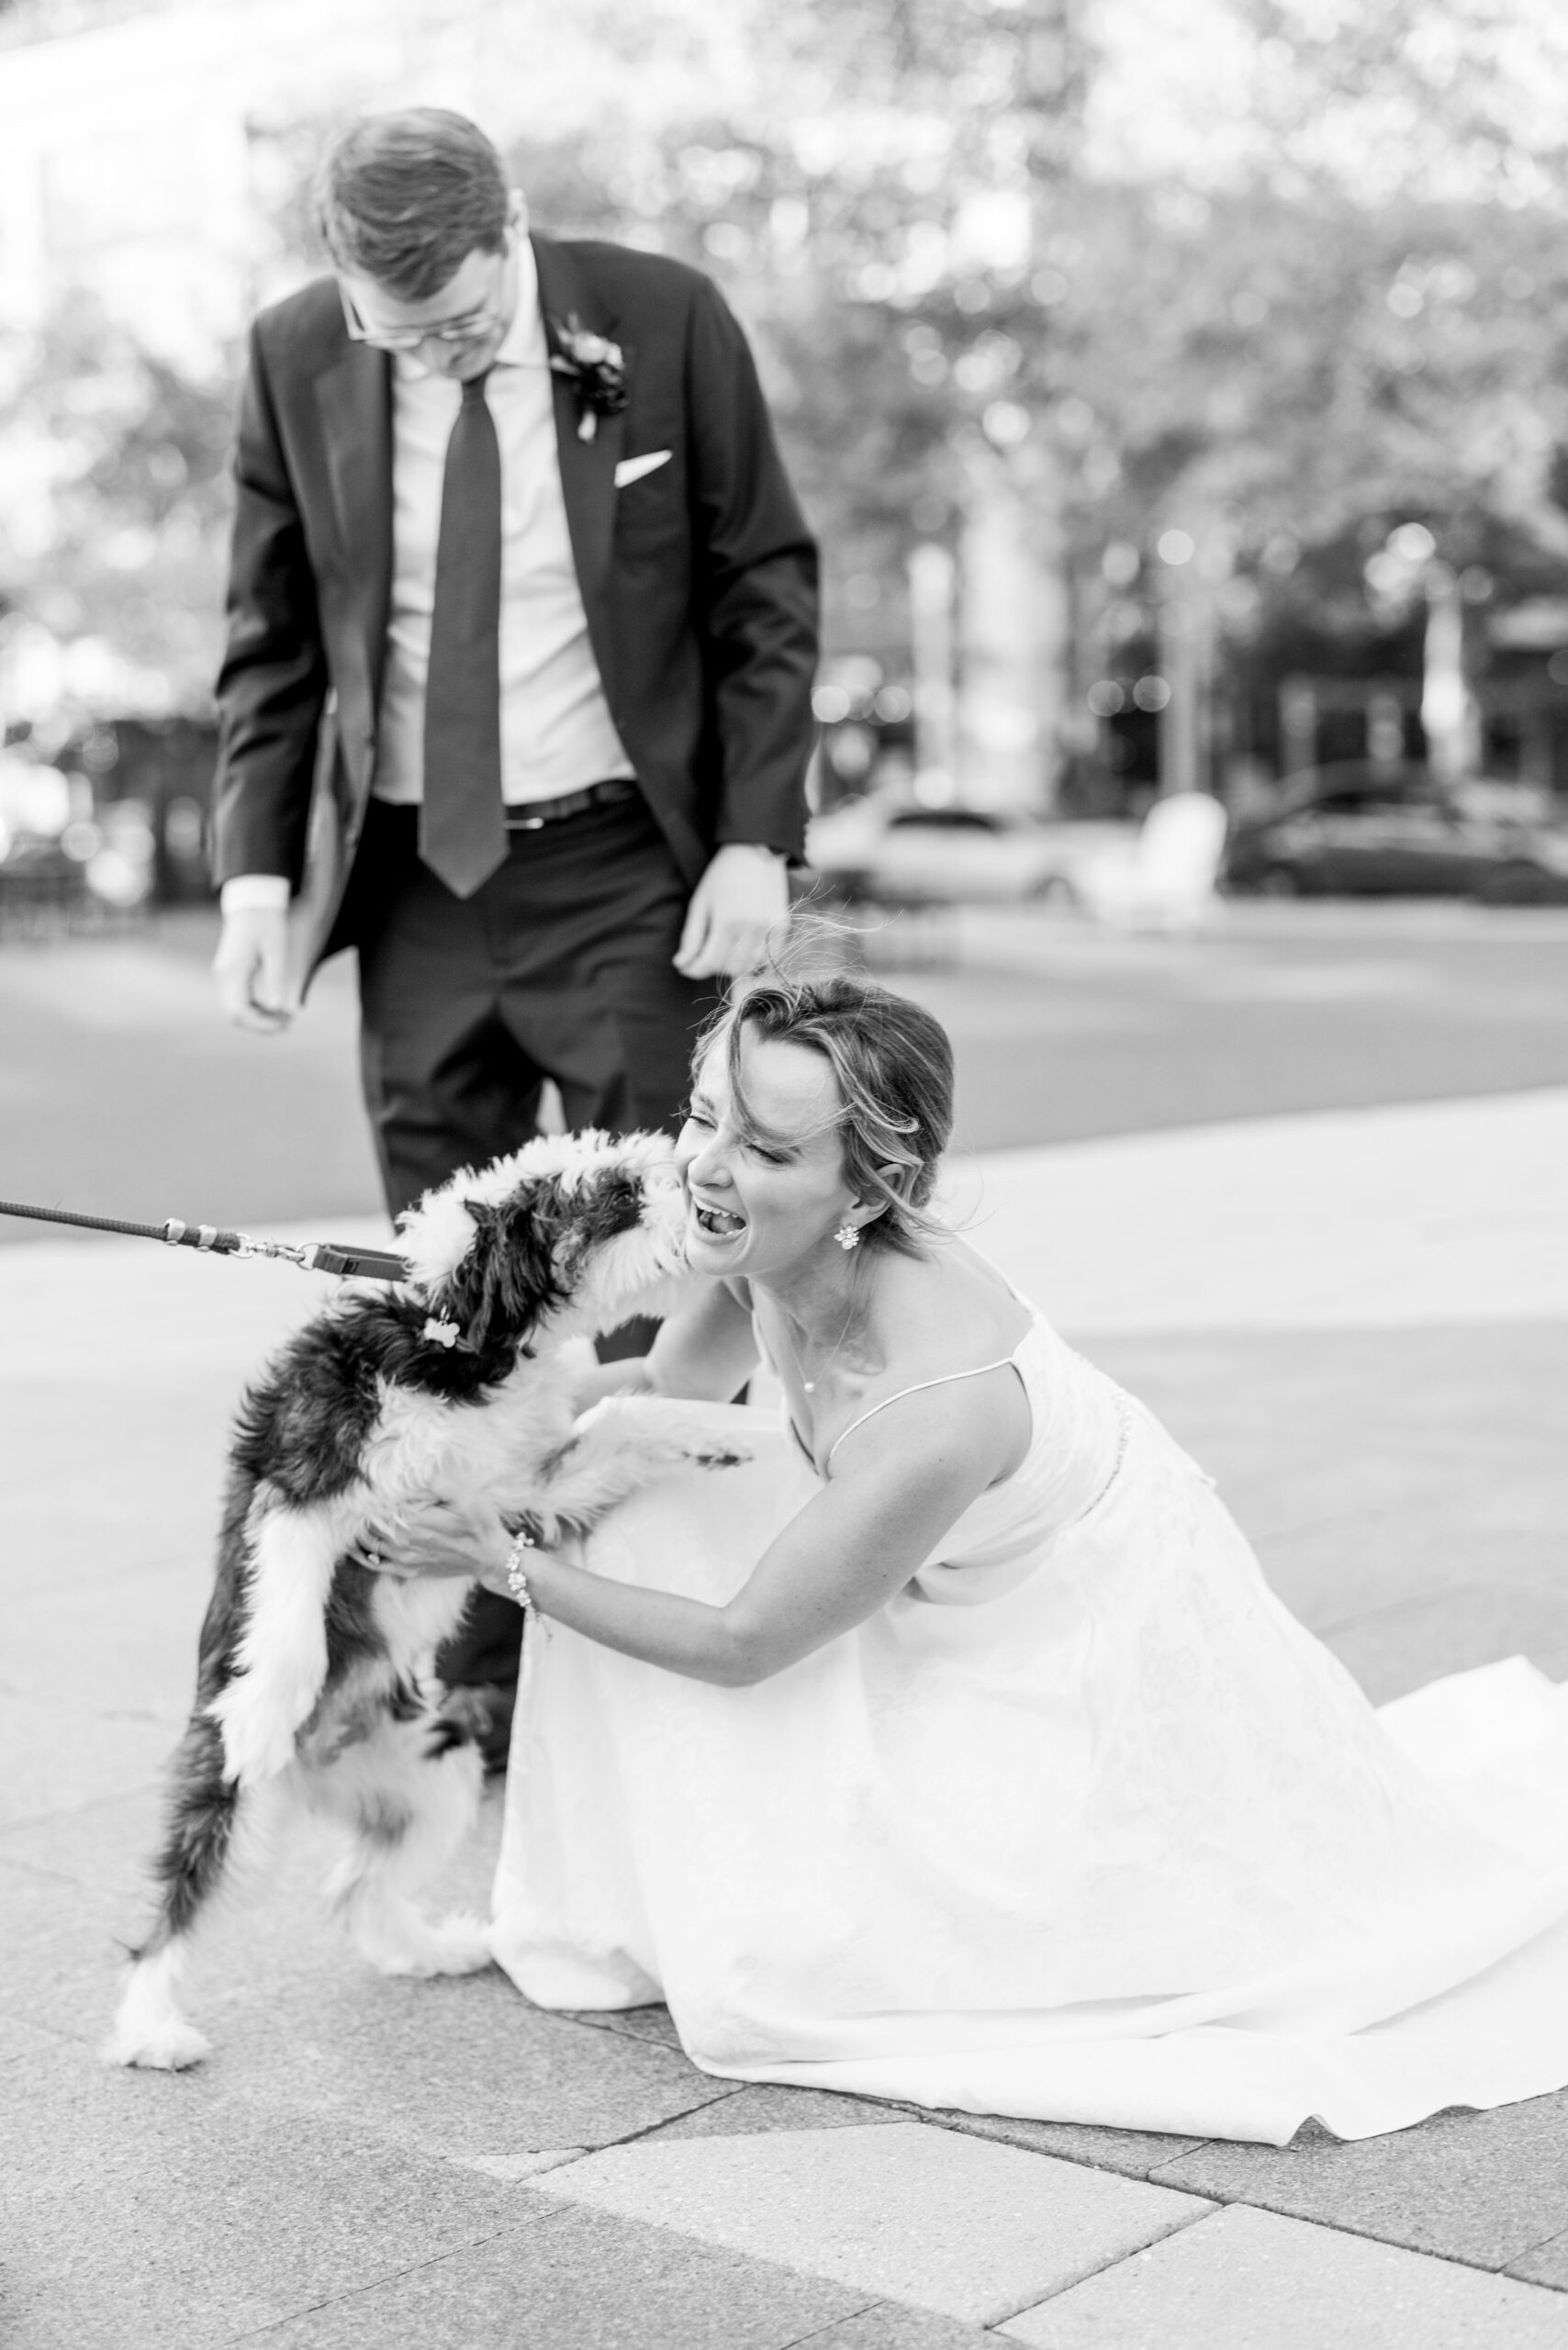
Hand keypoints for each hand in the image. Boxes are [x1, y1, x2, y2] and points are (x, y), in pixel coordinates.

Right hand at [213, 907, 293, 1032]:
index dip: (261, 1024)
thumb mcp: (276, 949)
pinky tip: (274, 1007)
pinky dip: (255, 1007)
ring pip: (236, 1008)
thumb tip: (277, 1007)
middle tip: (288, 1023)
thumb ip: (275, 978)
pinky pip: (239, 998)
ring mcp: (225, 974)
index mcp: (234, 970)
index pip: (240, 1010)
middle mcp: (224, 975)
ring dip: (259, 1017)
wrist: (252, 901)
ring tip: (285, 1016)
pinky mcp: (230, 972)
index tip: (284, 1024)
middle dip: (261, 1024)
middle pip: (235, 1014)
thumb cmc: (266, 922)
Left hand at [359, 1497, 511, 1588]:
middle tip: (349, 1498)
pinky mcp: (408, 1571)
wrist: (489, 1557)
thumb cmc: (480, 1524)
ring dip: (357, 1531)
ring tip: (350, 1517)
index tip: (357, 1486)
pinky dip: (362, 1555)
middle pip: (369, 1526)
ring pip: (368, 1545)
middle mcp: (405, 1543)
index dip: (365, 1498)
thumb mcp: (467, 1497)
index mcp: (416, 1523)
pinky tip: (355, 1545)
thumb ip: (440, 1483)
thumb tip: (416, 1471)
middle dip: (358, 1513)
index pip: (378, 1509)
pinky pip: (375, 1565)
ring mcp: (405, 1560)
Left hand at [674, 845, 788, 979]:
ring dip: (735, 967)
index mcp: (726, 921)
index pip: (709, 962)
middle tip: (705, 955)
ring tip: (725, 953)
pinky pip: (771, 957)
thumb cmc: (722, 875)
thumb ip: (691, 936)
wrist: (756, 850)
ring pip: (751, 966)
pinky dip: (757, 961)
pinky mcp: (783, 925)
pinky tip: (746, 951)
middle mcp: (750, 927)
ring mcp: (769, 927)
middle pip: (729, 968)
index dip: (694, 970)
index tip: (686, 967)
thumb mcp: (700, 902)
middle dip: (713, 967)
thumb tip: (681, 964)